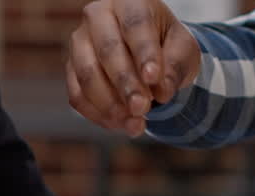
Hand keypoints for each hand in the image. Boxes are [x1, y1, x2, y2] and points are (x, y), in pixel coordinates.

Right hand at [66, 0, 200, 136]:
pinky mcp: (71, 70)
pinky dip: (99, 115)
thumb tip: (161, 90)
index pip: (135, 25)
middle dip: (125, 84)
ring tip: (134, 123)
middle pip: (107, 50)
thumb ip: (175, 67)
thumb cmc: (167, 46)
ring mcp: (79, 43)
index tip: (154, 79)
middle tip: (142, 108)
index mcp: (128, 1)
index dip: (145, 53)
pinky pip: (78, 95)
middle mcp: (97, 16)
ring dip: (110, 104)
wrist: (150, 56)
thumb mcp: (183, 51)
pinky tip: (122, 124)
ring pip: (87, 75)